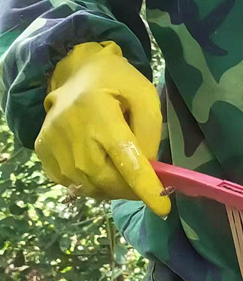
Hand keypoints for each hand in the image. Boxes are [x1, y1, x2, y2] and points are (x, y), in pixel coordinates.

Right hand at [35, 41, 169, 215]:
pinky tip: (99, 166)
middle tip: (144, 184)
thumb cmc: (118, 83)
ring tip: (122, 172)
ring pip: (89, 186)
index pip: (125, 158)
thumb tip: (148, 172)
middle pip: (105, 179)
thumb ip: (150, 136)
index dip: (144, 187)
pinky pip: (72, 183)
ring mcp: (52, 141)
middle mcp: (70, 128)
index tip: (162, 209)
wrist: (76, 72)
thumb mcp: (146, 99)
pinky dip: (91, 184)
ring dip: (112, 188)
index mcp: (99, 110)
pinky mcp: (43, 150)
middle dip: (130, 190)